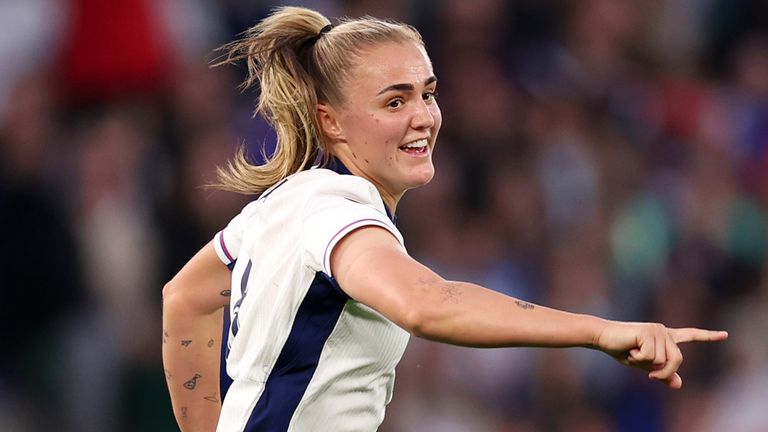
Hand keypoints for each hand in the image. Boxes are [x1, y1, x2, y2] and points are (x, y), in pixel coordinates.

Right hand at [594, 321, 727, 388]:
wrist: (602, 337)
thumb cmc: (621, 350)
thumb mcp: (644, 366)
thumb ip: (661, 373)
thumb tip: (679, 384)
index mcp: (665, 336)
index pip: (690, 335)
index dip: (708, 337)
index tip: (725, 335)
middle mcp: (664, 331)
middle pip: (677, 360)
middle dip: (662, 371)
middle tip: (647, 374)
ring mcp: (657, 330)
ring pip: (663, 360)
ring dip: (645, 364)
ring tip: (632, 354)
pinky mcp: (648, 332)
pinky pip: (651, 357)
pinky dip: (638, 359)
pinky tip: (630, 350)